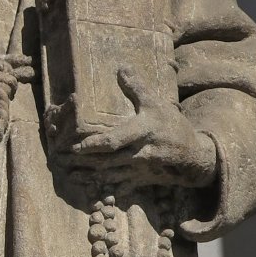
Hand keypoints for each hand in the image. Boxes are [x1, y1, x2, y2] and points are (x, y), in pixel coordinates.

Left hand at [58, 67, 217, 188]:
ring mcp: (140, 169)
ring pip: (110, 175)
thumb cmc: (172, 125)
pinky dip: (103, 188)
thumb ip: (137, 88)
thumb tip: (121, 68)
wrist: (193, 154)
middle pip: (106, 161)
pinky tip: (88, 187)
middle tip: (61, 161)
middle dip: (83, 163)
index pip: (113, 141)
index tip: (75, 146)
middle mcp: (140, 153)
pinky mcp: (141, 179)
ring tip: (69, 174)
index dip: (93, 145)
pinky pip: (120, 186)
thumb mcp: (156, 104)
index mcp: (142, 132)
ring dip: (89, 176)